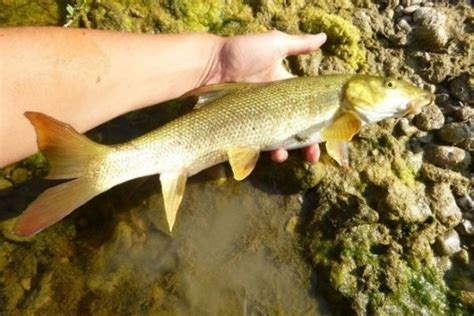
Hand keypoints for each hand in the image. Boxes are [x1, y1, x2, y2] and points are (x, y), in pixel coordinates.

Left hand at [208, 30, 325, 162]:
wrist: (210, 65)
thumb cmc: (242, 52)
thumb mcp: (274, 44)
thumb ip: (299, 44)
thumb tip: (324, 37)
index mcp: (284, 89)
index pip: (308, 107)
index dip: (320, 120)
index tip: (332, 130)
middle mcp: (274, 106)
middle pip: (296, 129)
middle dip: (307, 144)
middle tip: (314, 155)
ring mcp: (259, 118)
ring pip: (278, 139)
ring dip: (287, 151)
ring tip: (286, 155)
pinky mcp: (244, 127)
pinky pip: (258, 143)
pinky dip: (267, 151)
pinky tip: (273, 154)